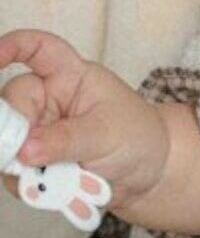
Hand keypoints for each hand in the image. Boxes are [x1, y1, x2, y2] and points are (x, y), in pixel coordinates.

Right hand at [0, 29, 170, 209]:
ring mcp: (37, 130)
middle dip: (14, 131)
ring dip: (23, 166)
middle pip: (10, 103)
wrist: (146, 173)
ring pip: (6, 143)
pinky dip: (29, 186)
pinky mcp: (34, 160)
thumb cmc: (135, 137)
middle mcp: (47, 99)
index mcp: (70, 76)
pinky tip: (53, 190)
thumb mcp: (107, 135)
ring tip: (58, 178)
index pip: (39, 49)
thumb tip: (24, 150)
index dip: (13, 46)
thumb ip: (65, 140)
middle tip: (29, 155)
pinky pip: (14, 173)